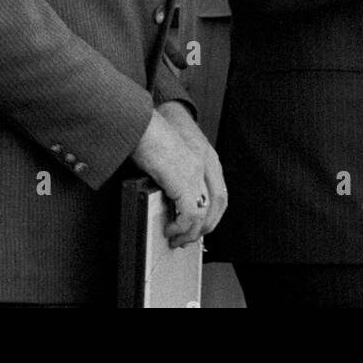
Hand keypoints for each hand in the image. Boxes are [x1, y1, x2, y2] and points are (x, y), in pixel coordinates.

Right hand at [158, 102, 227, 235]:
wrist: (141, 123)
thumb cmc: (151, 135)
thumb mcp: (174, 154)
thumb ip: (181, 172)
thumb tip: (175, 196)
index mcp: (207, 157)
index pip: (221, 192)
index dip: (213, 214)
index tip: (200, 227)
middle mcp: (207, 165)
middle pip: (217, 205)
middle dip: (204, 227)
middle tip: (188, 239)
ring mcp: (196, 173)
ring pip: (204, 213)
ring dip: (191, 232)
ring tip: (177, 239)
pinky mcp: (183, 180)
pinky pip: (190, 214)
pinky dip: (182, 227)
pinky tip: (170, 229)